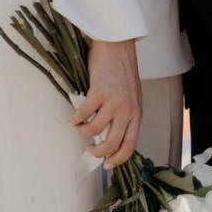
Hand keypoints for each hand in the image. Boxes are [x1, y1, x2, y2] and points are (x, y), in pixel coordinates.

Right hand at [70, 38, 141, 168]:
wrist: (117, 46)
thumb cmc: (122, 71)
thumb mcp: (131, 96)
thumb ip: (124, 116)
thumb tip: (108, 136)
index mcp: (136, 113)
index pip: (130, 145)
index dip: (118, 159)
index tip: (107, 165)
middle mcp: (127, 110)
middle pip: (112, 144)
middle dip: (98, 153)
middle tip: (89, 150)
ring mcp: (113, 102)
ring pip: (94, 130)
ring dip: (83, 132)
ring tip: (79, 127)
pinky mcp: (99, 93)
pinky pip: (84, 114)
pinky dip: (76, 119)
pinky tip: (75, 117)